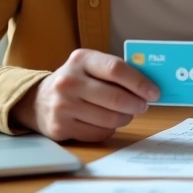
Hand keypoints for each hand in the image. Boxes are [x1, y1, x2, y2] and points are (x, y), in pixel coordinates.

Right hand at [11, 49, 158, 142]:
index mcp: (81, 59)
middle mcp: (69, 81)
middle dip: (137, 104)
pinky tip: (106, 122)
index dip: (140, 82)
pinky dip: (109, 130)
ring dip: (125, 118)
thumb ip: (115, 71)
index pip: (116, 69)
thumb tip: (150, 85)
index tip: (154, 92)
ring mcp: (63, 106)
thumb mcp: (90, 66)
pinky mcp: (61, 127)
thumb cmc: (76, 81)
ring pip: (110, 119)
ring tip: (126, 114)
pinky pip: (99, 133)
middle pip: (115, 98)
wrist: (37, 101)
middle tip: (144, 106)